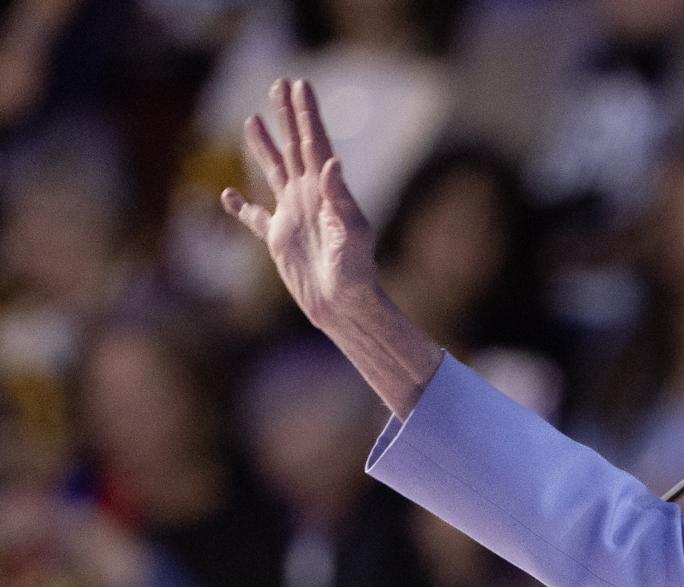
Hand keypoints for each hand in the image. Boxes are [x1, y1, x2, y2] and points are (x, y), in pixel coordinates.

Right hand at [219, 78, 377, 331]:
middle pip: (294, 147)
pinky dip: (241, 208)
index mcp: (327, 192)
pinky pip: (256, 219)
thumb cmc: (355, 273)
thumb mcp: (352, 234)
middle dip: (287, 115)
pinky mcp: (280, 240)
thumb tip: (330, 161)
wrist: (345, 307)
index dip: (306, 114)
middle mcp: (309, 198)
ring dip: (263, 146)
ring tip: (252, 119)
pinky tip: (228, 195)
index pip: (314, 143)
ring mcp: (293, 216)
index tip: (299, 84)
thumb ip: (339, 198)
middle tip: (279, 83)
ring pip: (274, 172)